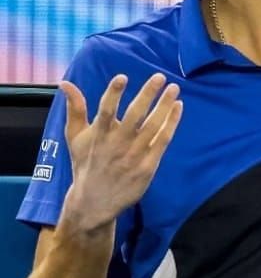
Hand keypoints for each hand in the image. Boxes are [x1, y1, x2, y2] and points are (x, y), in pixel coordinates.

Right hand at [59, 73, 182, 231]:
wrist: (94, 201)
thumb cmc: (86, 164)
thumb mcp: (75, 137)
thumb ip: (74, 109)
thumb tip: (65, 84)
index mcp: (98, 135)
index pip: (106, 110)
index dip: (113, 93)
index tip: (122, 76)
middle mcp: (117, 144)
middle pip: (134, 115)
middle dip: (147, 94)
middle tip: (159, 76)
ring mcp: (134, 155)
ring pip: (153, 126)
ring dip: (164, 105)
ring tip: (173, 88)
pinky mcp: (148, 166)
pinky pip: (163, 140)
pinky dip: (171, 123)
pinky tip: (178, 107)